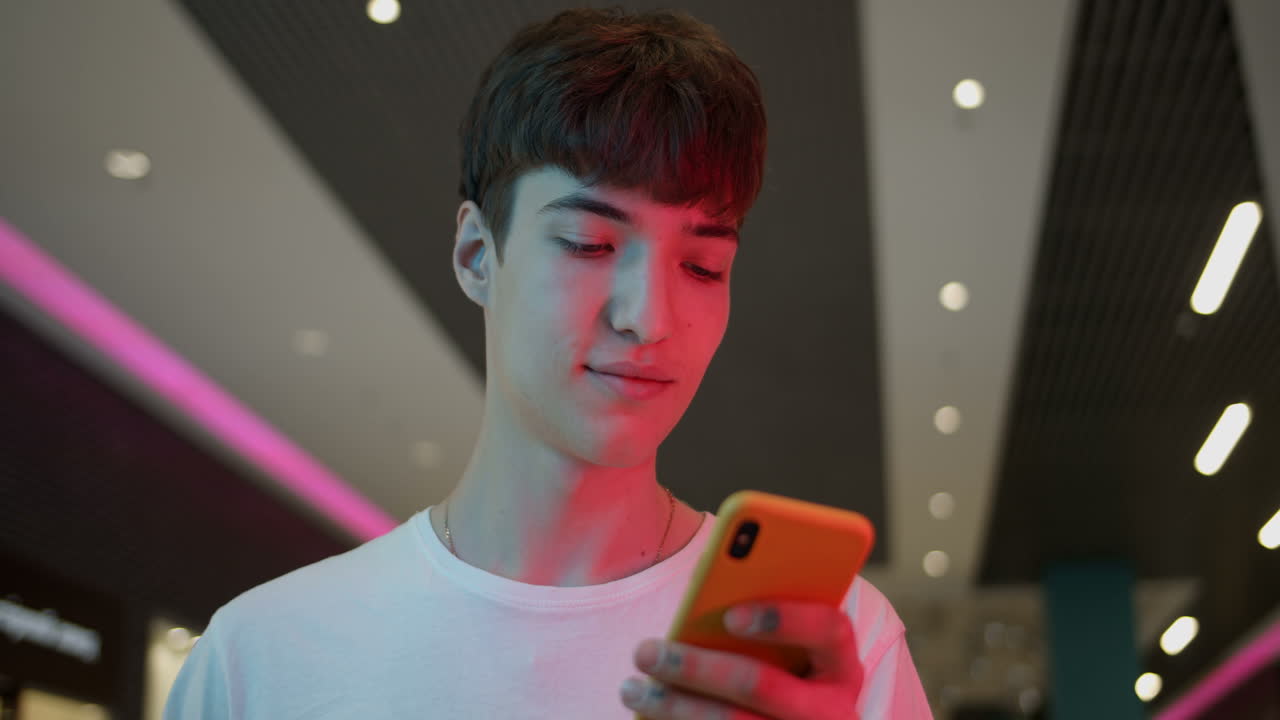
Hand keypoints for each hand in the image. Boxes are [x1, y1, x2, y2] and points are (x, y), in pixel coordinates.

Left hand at [620, 601, 862, 718]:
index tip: (730, 616)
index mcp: (841, 666)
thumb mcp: (794, 653)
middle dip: (696, 667)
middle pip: (761, 685)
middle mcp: (832, 710)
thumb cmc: (789, 675)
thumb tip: (705, 595)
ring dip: (673, 708)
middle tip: (645, 651)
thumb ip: (765, 625)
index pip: (828, 630)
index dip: (783, 619)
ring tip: (632, 689)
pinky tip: (650, 716)